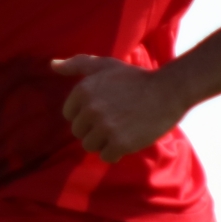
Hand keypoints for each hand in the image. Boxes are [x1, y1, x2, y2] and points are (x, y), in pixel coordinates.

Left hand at [52, 55, 189, 162]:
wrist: (167, 91)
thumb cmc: (134, 78)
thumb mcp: (105, 65)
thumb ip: (77, 64)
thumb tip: (53, 65)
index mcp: (83, 90)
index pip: (69, 115)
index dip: (85, 115)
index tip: (103, 109)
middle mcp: (91, 109)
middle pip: (79, 132)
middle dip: (94, 129)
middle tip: (114, 120)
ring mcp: (105, 127)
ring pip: (90, 146)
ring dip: (104, 142)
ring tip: (120, 129)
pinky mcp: (120, 143)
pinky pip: (106, 156)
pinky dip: (115, 152)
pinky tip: (127, 139)